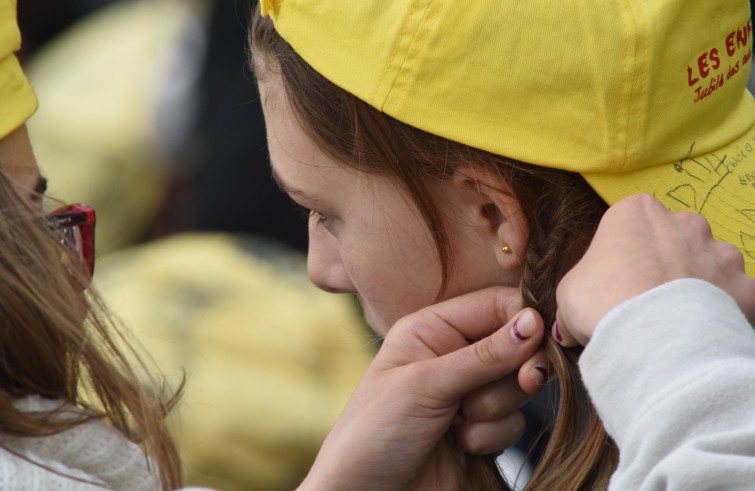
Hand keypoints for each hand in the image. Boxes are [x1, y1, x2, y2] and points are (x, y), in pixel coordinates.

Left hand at [298, 287, 547, 490]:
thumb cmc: (376, 433)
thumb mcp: (426, 385)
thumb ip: (484, 355)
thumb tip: (534, 321)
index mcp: (430, 329)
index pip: (493, 305)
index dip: (523, 319)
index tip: (542, 339)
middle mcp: (451, 355)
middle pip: (515, 345)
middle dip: (513, 370)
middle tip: (523, 381)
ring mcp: (467, 394)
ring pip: (517, 386)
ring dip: (496, 408)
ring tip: (459, 423)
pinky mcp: (480, 429)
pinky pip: (513, 421)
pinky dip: (493, 435)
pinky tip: (461, 445)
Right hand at [554, 193, 754, 345]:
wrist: (650, 337)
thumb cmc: (601, 301)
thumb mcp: (569, 292)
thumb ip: (580, 293)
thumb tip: (568, 325)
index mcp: (637, 212)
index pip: (630, 223)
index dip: (622, 253)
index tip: (614, 279)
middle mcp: (685, 222)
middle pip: (675, 237)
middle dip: (665, 262)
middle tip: (644, 299)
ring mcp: (720, 252)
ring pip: (710, 263)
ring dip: (697, 283)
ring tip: (676, 318)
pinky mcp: (746, 286)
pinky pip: (736, 295)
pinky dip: (724, 309)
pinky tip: (703, 330)